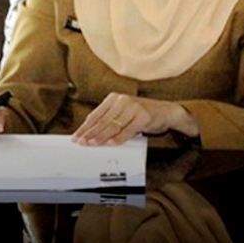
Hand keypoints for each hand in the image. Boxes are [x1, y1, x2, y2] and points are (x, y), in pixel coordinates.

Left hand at [71, 92, 198, 145]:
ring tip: (92, 144)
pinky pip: (128, 130)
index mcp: (114, 98)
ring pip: (113, 125)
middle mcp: (123, 100)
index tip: (76, 136)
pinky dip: (118, 138)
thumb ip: (110, 119)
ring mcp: (134, 107)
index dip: (85, 127)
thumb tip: (91, 133)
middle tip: (81, 143)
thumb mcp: (123, 112)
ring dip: (101, 137)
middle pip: (103, 120)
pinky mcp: (144, 116)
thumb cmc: (141, 114)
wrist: (166, 111)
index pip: (96, 114)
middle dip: (90, 133)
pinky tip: (110, 143)